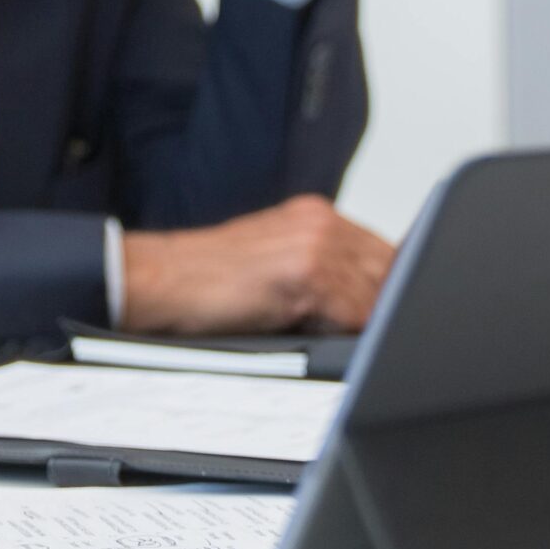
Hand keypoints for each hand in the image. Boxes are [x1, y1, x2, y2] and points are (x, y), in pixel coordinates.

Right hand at [119, 195, 393, 333]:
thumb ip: (318, 265)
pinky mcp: (307, 274)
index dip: (387, 287)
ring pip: (376, 295)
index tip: (386, 310)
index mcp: (315, 214)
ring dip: (358, 323)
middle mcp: (321, 223)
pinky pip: (353, 315)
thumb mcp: (272, 258)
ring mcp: (316, 246)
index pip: (382, 252)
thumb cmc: (206, 277)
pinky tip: (310, 334)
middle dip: (379, 306)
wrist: (162, 278)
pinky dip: (342, 333)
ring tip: (321, 332)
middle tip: (351, 330)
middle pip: (387, 270)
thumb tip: (361, 300)